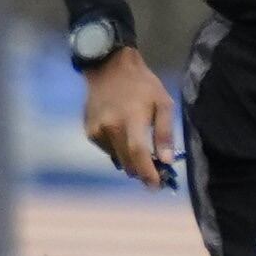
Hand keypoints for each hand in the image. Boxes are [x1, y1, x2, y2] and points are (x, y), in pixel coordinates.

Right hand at [80, 48, 179, 187]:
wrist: (109, 69)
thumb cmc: (143, 85)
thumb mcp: (163, 103)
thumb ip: (164, 133)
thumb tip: (167, 160)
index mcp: (131, 119)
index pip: (138, 153)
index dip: (148, 172)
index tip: (157, 186)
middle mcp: (110, 127)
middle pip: (127, 161)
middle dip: (143, 172)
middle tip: (157, 176)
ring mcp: (96, 131)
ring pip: (117, 158)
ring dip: (131, 161)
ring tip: (144, 153)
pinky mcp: (89, 132)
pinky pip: (108, 150)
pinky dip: (119, 150)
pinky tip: (126, 136)